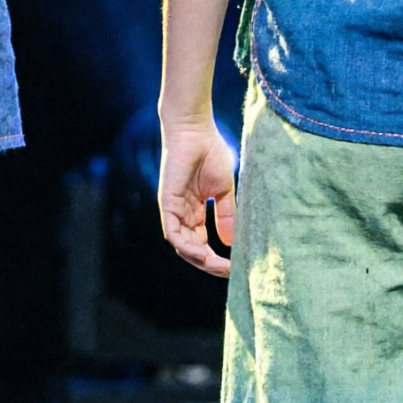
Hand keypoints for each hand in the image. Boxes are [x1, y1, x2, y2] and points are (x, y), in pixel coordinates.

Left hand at [158, 114, 235, 277]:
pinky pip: (173, 234)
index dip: (216, 258)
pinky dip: (187, 247)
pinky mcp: (167, 203)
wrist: (195, 130)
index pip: (201, 244)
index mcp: (193, 212)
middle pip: (192, 250)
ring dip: (200, 260)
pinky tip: (204, 253)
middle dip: (210, 265)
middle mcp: (181, 214)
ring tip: (220, 266)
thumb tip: (230, 244)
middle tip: (230, 272)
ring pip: (182, 246)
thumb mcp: (223, 191)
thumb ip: (226, 216)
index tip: (235, 267)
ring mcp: (173, 210)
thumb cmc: (209, 153)